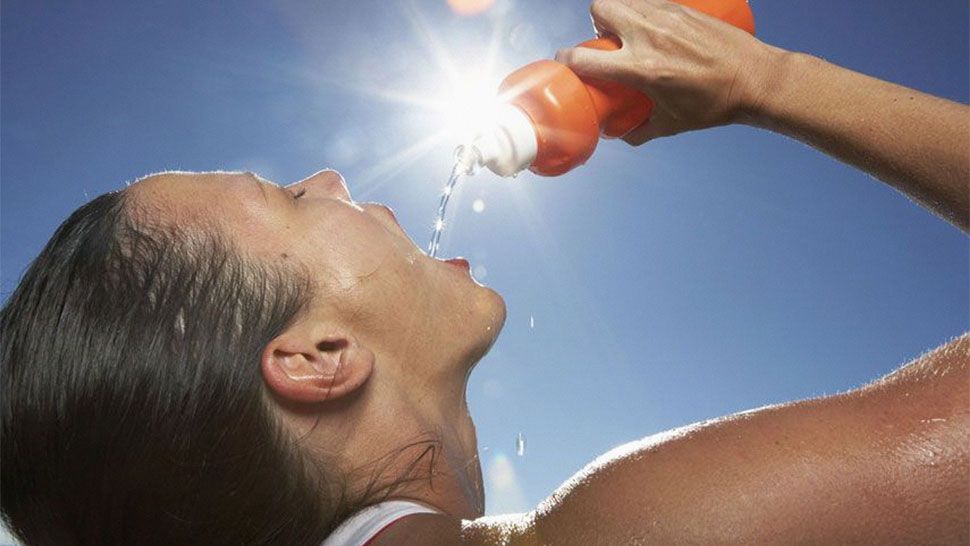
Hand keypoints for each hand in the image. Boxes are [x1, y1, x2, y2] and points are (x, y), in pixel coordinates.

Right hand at [555, 0, 780, 144]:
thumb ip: (640, 131)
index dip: (567, 60)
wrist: (755, 80)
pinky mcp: (681, 8)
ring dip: (618, 13)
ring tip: (630, 32)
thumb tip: (619, 134)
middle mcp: (649, 37)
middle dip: (596, 23)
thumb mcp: (671, 124)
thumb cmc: (714, 104)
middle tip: (607, 40)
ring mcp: (666, 17)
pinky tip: (652, 26)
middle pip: (600, 9)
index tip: (566, 63)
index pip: (585, 58)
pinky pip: (647, 0)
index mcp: (641, 69)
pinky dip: (642, 10)